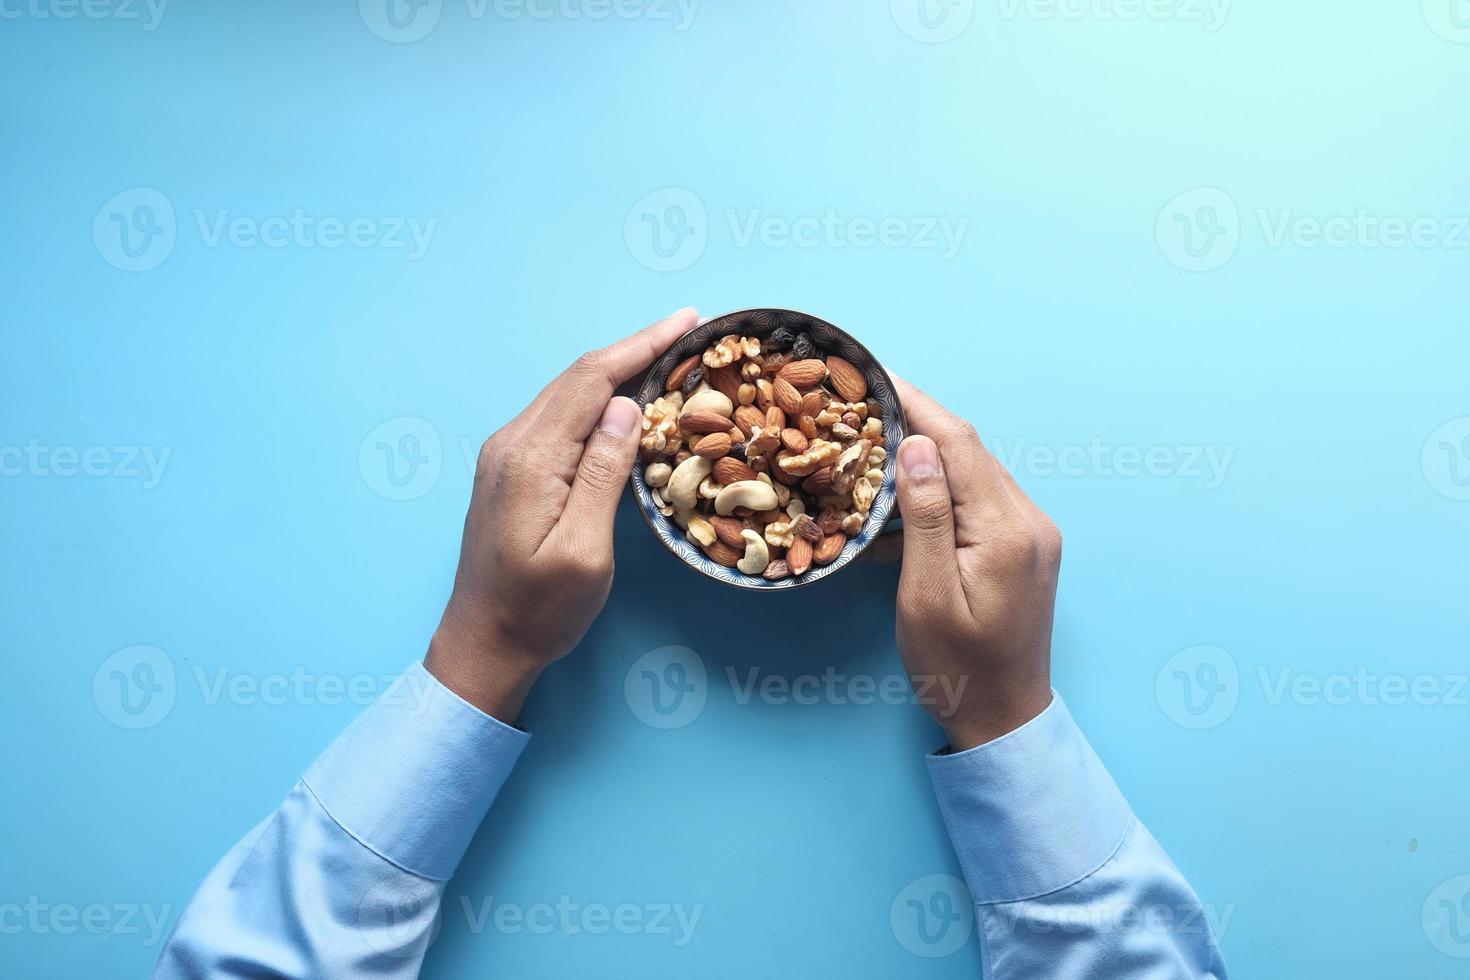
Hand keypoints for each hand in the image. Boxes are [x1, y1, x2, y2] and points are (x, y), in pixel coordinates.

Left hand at [425, 309, 698, 722]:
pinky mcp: (511, 471)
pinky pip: (558, 417)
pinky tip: (624, 404)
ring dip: (616, 371)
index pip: (590, 380)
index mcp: (530, 458)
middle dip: (633, 349)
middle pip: (577, 377)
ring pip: (567, 394)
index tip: (686, 321)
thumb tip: (626, 407)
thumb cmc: (539, 610)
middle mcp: (511, 444)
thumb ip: (602, 473)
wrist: (483, 644)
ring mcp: (506, 456)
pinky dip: (596, 400)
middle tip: (688, 333)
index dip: (641, 345)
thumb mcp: (584, 549)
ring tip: (666, 357)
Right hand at [893, 378, 1060, 751]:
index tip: (873, 375)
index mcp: (1007, 530)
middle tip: (861, 400)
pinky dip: (937, 489)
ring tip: (871, 436)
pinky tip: (898, 495)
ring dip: (925, 453)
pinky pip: (975, 500)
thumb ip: (925, 517)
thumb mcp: (927, 596)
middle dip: (917, 419)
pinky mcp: (1020, 548)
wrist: (1004, 720)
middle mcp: (1028, 521)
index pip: (958, 443)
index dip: (915, 403)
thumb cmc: (957, 669)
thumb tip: (917, 446)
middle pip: (968, 450)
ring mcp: (1029, 534)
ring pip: (971, 471)